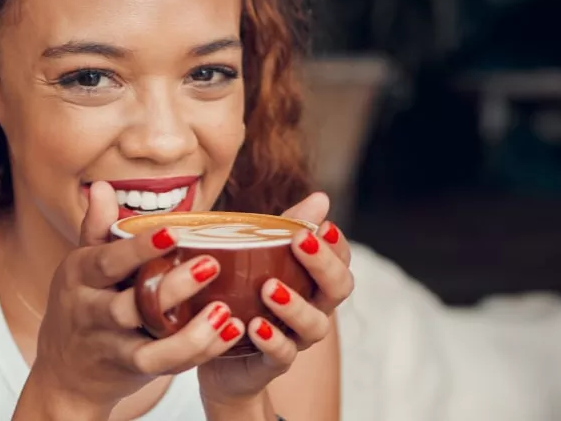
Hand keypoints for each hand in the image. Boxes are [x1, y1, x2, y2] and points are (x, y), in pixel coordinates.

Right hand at [31, 182, 241, 415]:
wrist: (65, 373)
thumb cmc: (83, 306)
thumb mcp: (81, 266)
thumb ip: (96, 228)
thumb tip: (102, 186)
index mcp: (81, 276)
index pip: (107, 261)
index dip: (138, 248)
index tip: (173, 232)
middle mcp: (92, 313)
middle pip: (129, 306)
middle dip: (171, 289)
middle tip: (212, 265)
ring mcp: (112, 346)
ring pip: (150, 348)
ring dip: (191, 334)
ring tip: (225, 311)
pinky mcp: (132, 370)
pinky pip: (166, 366)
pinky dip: (199, 352)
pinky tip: (228, 332)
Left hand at [197, 192, 352, 405]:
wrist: (219, 356)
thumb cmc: (243, 296)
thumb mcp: (258, 256)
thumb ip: (286, 228)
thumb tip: (321, 198)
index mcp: (313, 281)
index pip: (341, 260)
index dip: (337, 244)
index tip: (323, 226)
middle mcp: (314, 309)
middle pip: (338, 289)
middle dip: (323, 265)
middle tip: (301, 242)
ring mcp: (296, 338)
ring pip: (315, 326)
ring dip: (295, 305)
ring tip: (269, 287)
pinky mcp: (272, 363)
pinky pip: (282, 355)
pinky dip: (272, 340)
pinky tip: (254, 325)